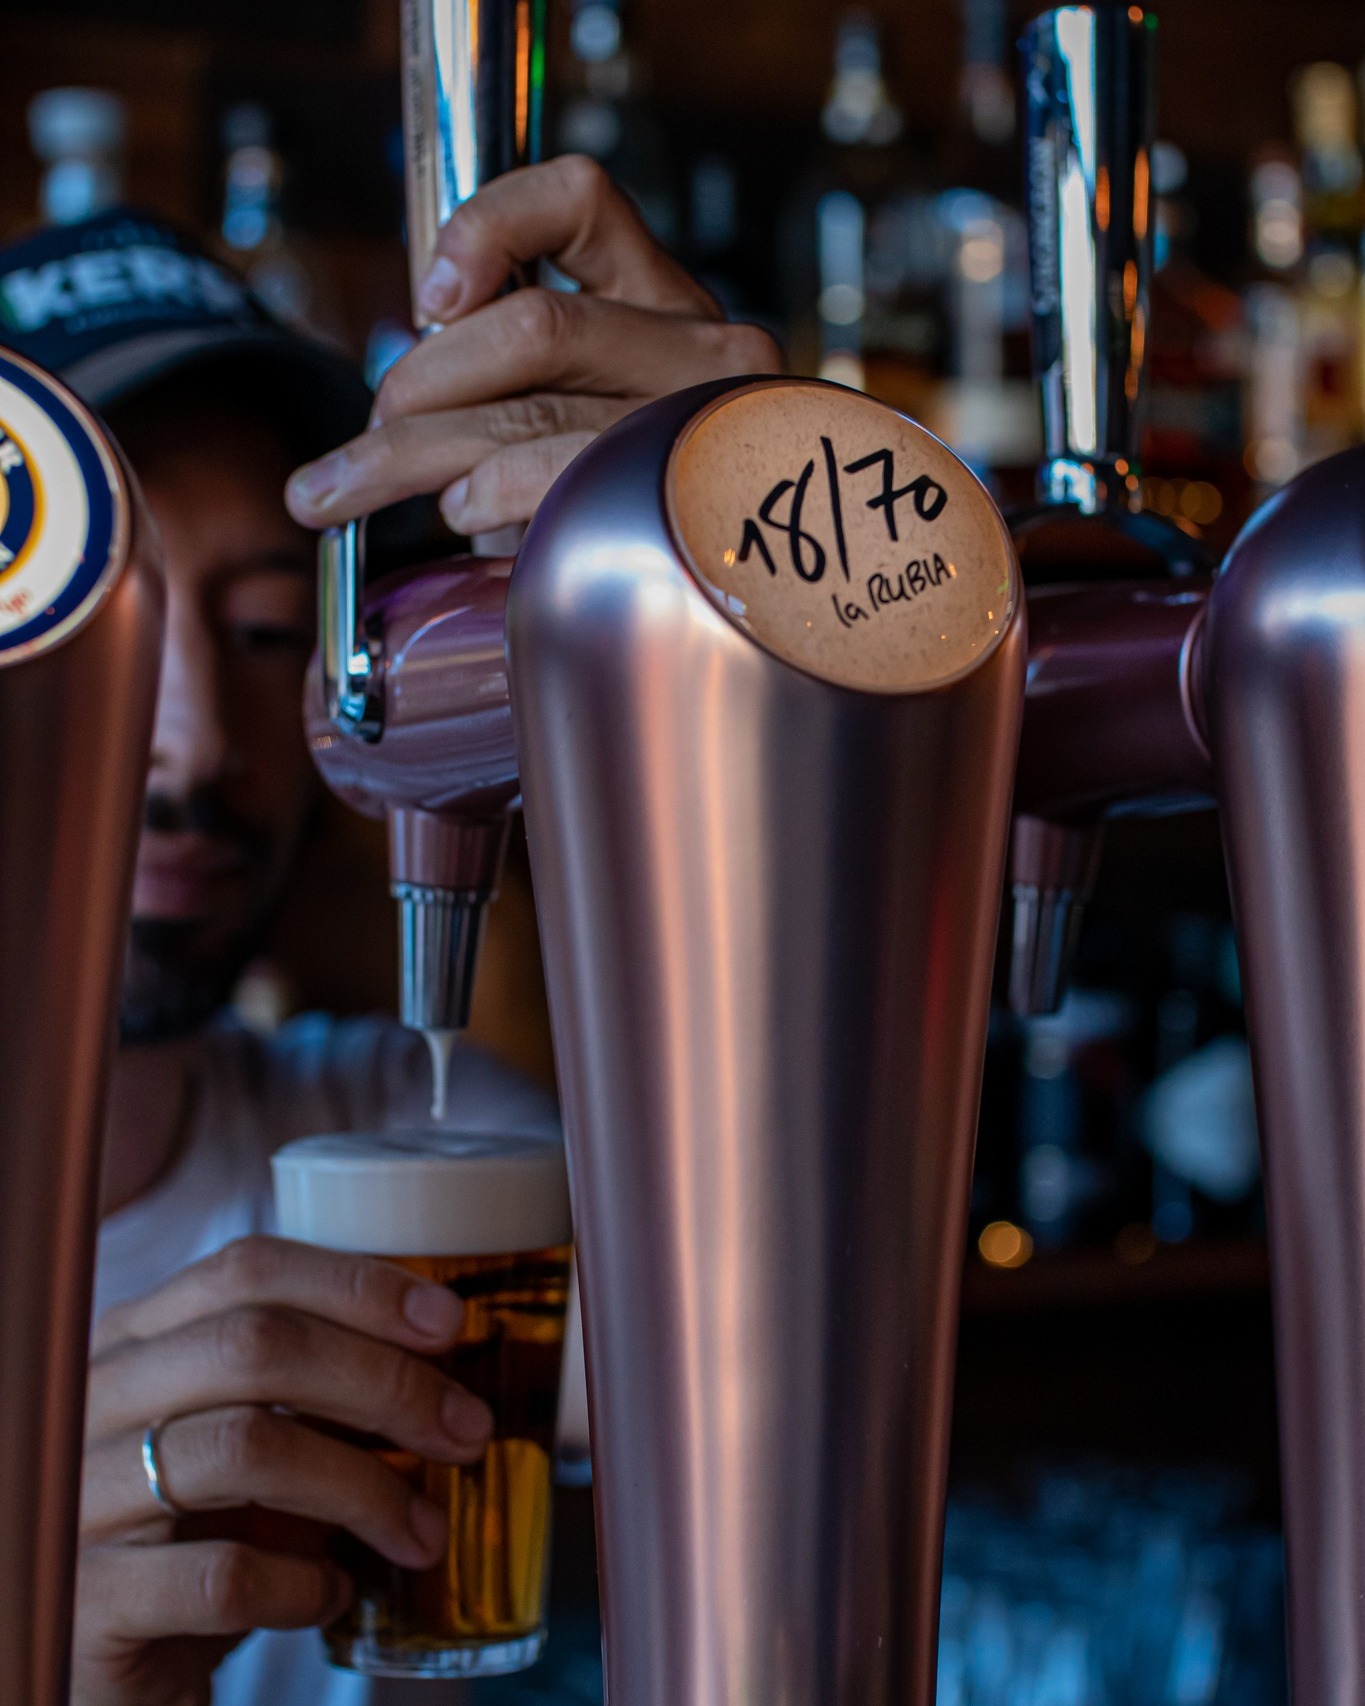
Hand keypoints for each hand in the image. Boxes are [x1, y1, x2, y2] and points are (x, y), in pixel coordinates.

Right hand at [73, 1236, 489, 1705]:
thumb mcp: (241, 1445)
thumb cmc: (188, 1539)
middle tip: (466, 1430)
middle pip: (256, 1345)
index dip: (358, 1286)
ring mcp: (80, 1496)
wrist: (98, 1668)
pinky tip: (332, 1594)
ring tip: (425, 1532)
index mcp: (133, 1340)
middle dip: (384, 1382)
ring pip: (246, 1448)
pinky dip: (302, 1583)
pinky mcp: (87, 1601)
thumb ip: (309, 1393)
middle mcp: (94, 1401)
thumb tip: (440, 1368)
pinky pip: (222, 1575)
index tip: (449, 1323)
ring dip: (364, 1487)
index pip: (248, 1270)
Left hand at [285, 154, 783, 537]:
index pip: (581, 199)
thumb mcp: (578, 420)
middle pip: (528, 327)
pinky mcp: (693, 492)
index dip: (486, 227)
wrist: (737, 604)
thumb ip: (516, 380)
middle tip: (361, 445)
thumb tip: (399, 397)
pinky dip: (492, 488)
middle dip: (415, 387)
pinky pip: (562, 472)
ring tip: (344, 491)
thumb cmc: (638, 511)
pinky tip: (459, 512)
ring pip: (529, 407)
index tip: (429, 296)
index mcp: (665, 300)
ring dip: (405, 454)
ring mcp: (706, 418)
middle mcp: (703, 343)